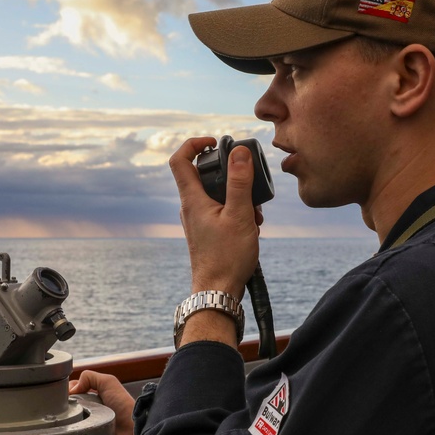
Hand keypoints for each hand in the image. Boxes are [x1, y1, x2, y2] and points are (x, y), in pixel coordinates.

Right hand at [69, 371, 135, 434]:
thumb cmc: (124, 405)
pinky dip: (70, 430)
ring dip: (66, 418)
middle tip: (65, 407)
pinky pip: (73, 432)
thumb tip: (72, 389)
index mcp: (93, 395)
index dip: (67, 391)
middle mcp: (89, 408)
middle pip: (68, 404)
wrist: (131, 430)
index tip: (64, 394)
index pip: (73, 390)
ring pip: (68, 418)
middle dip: (64, 404)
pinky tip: (70, 428)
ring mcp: (87, 422)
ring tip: (66, 418)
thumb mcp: (108, 382)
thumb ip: (90, 377)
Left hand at [169, 137, 261, 298]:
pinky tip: (252, 226)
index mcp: (192, 200)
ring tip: (254, 213)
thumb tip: (239, 152)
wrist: (218, 291)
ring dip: (238, 197)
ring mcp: (198, 220)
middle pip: (204, 175)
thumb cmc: (227, 258)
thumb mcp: (239, 216)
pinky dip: (237, 211)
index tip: (215, 142)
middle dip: (230, 175)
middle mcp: (191, 207)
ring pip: (216, 195)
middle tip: (249, 183)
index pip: (180, 159)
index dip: (194, 143)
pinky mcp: (207, 232)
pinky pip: (221, 211)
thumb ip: (240, 183)